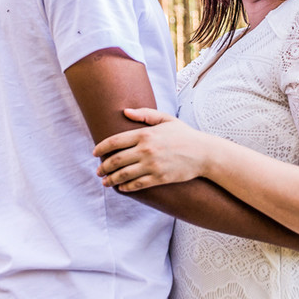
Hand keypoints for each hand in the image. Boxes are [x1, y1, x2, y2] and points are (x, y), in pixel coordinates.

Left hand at [92, 108, 210, 190]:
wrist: (203, 153)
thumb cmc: (184, 134)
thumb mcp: (165, 119)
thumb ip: (145, 114)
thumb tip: (125, 111)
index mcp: (145, 134)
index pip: (115, 141)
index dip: (101, 148)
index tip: (95, 153)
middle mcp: (146, 150)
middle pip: (116, 160)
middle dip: (104, 167)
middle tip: (98, 171)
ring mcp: (152, 165)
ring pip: (124, 175)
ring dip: (111, 179)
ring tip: (105, 182)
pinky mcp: (159, 178)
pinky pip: (137, 185)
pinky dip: (126, 187)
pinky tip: (121, 187)